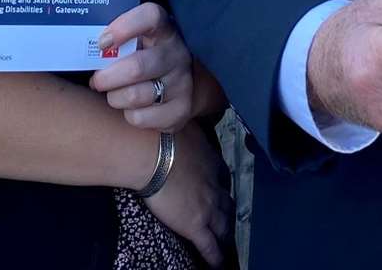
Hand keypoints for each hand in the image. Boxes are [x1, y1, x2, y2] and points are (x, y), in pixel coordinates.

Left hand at [90, 2, 194, 130]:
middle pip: (137, 67)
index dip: (124, 27)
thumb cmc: (146, 57)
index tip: (102, 42)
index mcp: (164, 30)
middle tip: (97, 80)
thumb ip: (117, 40)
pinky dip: (128, 114)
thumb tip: (79, 47)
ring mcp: (182, 83)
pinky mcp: (181, 110)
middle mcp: (178, 54)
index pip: (150, 17)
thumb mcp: (139, 41)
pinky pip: (140, 118)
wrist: (183, 83)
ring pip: (135, 96)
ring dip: (115, 97)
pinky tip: (133, 107)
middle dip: (107, 78)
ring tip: (115, 93)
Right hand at [142, 120, 230, 266]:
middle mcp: (215, 186)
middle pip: (226, 202)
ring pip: (223, 225)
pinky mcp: (196, 225)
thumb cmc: (162, 137)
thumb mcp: (181, 128)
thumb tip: (180, 124)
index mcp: (210, 162)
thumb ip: (186, 132)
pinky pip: (209, 246)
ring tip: (226, 240)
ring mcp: (208, 207)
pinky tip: (218, 264)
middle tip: (227, 217)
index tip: (217, 187)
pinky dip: (215, 257)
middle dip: (227, 210)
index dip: (219, 184)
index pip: (220, 177)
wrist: (154, 154)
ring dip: (225, 232)